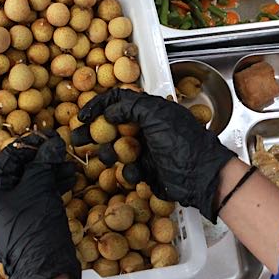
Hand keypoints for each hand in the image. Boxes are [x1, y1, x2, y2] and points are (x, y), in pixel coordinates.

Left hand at [0, 131, 82, 278]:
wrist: (44, 269)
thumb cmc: (34, 225)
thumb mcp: (37, 187)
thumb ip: (42, 162)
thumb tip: (52, 142)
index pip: (7, 158)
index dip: (29, 144)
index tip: (48, 135)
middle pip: (20, 171)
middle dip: (42, 159)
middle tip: (61, 149)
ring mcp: (12, 214)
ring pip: (31, 185)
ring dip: (50, 172)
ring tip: (70, 166)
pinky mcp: (27, 223)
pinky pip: (37, 198)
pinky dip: (51, 188)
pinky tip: (68, 179)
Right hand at [73, 89, 235, 221]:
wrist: (201, 177)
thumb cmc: (183, 144)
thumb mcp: (157, 117)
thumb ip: (131, 108)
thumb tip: (110, 111)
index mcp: (150, 110)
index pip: (119, 101)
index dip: (99, 106)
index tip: (83, 116)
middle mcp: (146, 128)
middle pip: (112, 126)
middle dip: (94, 132)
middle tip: (76, 139)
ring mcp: (146, 150)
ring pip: (116, 149)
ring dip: (108, 154)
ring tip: (106, 157)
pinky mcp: (147, 170)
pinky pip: (128, 169)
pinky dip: (129, 172)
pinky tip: (137, 173)